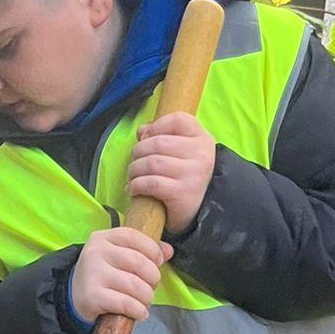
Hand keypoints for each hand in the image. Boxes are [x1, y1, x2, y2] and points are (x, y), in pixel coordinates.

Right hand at [69, 225, 171, 325]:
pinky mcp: (92, 296)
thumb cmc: (103, 276)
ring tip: (144, 302)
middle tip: (150, 287)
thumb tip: (169, 250)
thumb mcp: (118, 258)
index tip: (157, 264)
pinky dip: (138, 310)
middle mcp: (96, 252)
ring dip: (147, 297)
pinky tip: (139, 313)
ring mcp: (93, 274)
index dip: (152, 251)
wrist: (75, 298)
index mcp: (103, 238)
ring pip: (135, 285)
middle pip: (138, 262)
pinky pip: (126, 303)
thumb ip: (143, 251)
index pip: (134, 237)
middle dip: (152, 278)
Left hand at [126, 112, 214, 233]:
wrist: (199, 213)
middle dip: (138, 152)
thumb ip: (164, 136)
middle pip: (158, 142)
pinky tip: (133, 189)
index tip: (146, 138)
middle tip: (134, 163)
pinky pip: (152, 183)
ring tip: (132, 177)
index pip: (177, 120)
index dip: (156, 126)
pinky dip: (136, 185)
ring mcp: (193, 174)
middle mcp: (201, 155)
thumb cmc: (185, 180)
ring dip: (134, 170)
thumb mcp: (182, 154)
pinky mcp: (183, 193)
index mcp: (202, 139)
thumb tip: (142, 130)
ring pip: (152, 162)